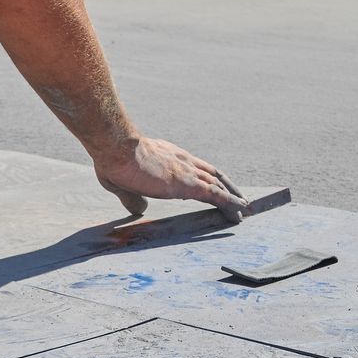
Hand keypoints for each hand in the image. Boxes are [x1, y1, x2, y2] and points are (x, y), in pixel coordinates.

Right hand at [94, 136, 249, 222]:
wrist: (118, 147)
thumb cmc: (114, 160)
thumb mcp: (121, 182)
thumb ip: (133, 197)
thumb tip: (139, 209)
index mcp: (168, 157)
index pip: (194, 167)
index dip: (206, 178)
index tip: (213, 187)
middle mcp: (183, 162)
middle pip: (213, 174)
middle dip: (226, 186)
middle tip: (237, 198)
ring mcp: (187, 172)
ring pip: (219, 184)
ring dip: (233, 197)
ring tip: (244, 209)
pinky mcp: (189, 185)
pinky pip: (217, 195)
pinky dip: (230, 203)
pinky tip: (240, 211)